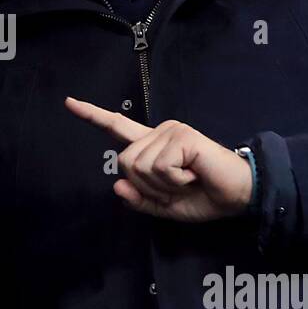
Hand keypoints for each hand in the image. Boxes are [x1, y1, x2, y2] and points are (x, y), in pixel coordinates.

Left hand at [65, 96, 253, 222]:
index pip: (117, 127)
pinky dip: (175, 181)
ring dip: (163, 185)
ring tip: (188, 180)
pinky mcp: (183, 136)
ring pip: (139, 166)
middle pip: (125, 162)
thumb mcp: (164, 206)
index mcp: (152, 146)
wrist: (238, 196)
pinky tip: (194, 175)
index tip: (69, 102)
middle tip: (179, 186)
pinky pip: (160, 167)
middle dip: (148, 186)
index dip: (92, 116)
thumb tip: (117, 186)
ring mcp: (171, 131)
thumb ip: (139, 199)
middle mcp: (159, 132)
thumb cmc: (204, 197)